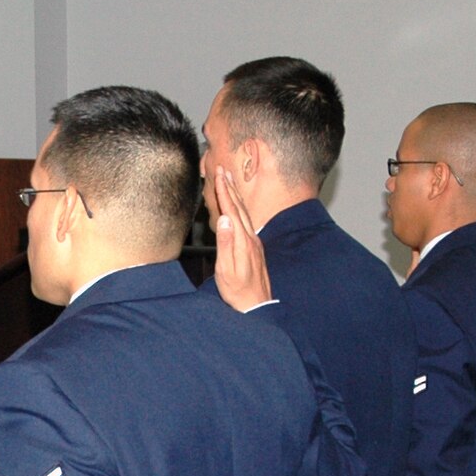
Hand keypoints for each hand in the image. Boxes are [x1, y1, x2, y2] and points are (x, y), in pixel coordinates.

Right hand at [211, 170, 270, 312]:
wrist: (256, 306)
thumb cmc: (238, 291)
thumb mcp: (226, 270)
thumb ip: (226, 244)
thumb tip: (224, 219)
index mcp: (243, 242)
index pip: (232, 211)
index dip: (224, 192)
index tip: (218, 175)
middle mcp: (251, 239)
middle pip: (239, 207)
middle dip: (230, 188)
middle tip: (223, 170)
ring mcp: (255, 243)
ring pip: (244, 213)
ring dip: (236, 196)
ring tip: (229, 182)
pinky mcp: (255, 248)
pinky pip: (246, 221)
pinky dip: (239, 208)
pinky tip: (236, 207)